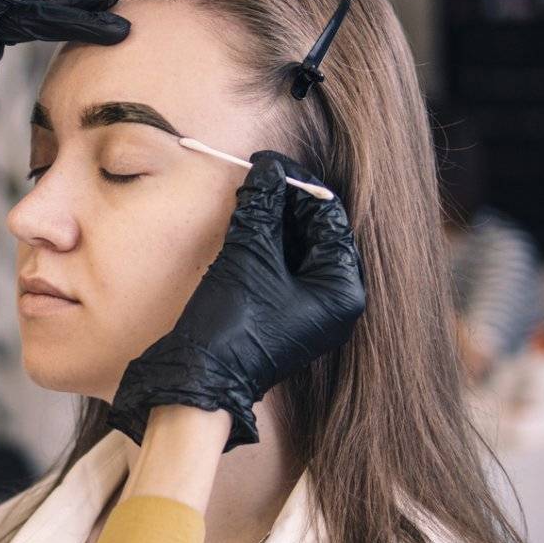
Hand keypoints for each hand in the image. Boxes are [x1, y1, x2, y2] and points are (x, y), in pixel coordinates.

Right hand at [110, 152, 365, 450]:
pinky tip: (246, 223)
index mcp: (343, 290)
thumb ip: (262, 207)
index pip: (330, 219)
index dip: (298, 185)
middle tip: (257, 175)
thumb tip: (267, 170)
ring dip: (274, 220)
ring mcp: (312, 311)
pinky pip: (285, 268)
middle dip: (287, 202)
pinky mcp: (287, 316)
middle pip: (318, 233)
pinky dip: (268, 244)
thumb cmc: (233, 324)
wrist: (200, 379)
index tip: (268, 163)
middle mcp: (336, 302)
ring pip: (300, 249)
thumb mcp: (249, 256)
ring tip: (247, 195)